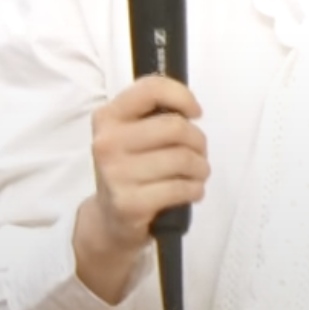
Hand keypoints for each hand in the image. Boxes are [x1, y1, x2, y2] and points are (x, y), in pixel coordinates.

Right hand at [72, 75, 209, 302]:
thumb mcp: (129, 134)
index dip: (182, 96)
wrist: (109, 219)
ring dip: (200, 168)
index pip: (151, 90)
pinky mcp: (130, 203)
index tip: (195, 112)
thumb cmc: (129, 170)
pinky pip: (181, 188)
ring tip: (196, 174)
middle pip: (176, 127)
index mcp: (107, 117)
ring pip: (183, 159)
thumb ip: (152, 114)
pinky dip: (195, 190)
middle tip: (198, 153)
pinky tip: (190, 191)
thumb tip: (190, 109)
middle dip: (198, 141)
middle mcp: (107, 142)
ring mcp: (116, 174)